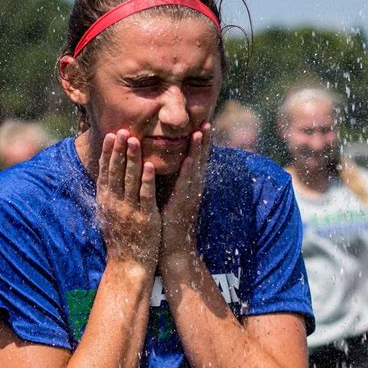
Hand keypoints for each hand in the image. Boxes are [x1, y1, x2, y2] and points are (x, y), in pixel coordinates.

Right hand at [97, 130, 160, 270]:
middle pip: (115, 172)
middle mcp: (114, 203)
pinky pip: (145, 195)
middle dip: (118, 150)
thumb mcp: (108, 216)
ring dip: (132, 158)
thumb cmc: (121, 240)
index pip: (105, 172)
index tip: (111, 135)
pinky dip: (146, 179)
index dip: (108, 153)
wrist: (128, 265)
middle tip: (122, 129)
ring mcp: (129, 210)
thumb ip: (108, 197)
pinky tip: (149, 165)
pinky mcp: (144, 217)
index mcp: (106, 201)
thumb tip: (106, 180)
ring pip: (130, 179)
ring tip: (134, 140)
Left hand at [160, 122, 210, 260]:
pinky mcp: (183, 204)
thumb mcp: (169, 195)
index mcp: (190, 185)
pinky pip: (187, 185)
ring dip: (199, 150)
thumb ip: (169, 179)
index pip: (196, 159)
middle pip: (201, 159)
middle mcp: (193, 188)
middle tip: (207, 120)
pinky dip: (189, 172)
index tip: (201, 123)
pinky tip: (191, 159)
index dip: (200, 142)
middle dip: (205, 140)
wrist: (172, 247)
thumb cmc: (167, 222)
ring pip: (197, 168)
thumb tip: (159, 162)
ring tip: (201, 131)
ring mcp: (190, 195)